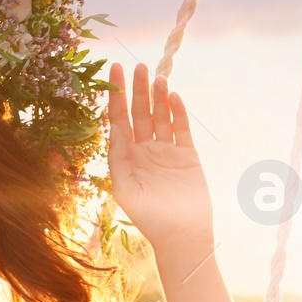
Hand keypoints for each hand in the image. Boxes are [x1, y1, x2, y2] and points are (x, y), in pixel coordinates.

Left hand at [107, 62, 212, 250]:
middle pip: (139, 113)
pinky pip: (181, 128)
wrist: (182, 235)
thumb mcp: (125, 187)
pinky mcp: (187, 155)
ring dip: (158, 96)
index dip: (115, 95)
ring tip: (157, 76)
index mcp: (124, 158)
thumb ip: (118, 157)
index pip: (118, 120)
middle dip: (137, 90)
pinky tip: (173, 96)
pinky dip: (177, 112)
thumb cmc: (149, 217)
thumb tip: (113, 127)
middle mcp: (143, 151)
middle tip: (137, 66)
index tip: (113, 71)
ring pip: (160, 117)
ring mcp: (166, 151)